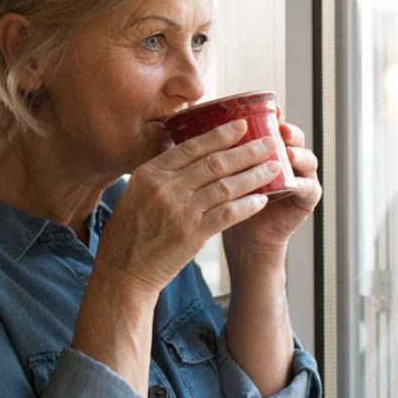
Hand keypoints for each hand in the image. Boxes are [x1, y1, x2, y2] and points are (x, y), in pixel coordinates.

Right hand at [95, 119, 279, 293]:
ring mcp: (179, 210)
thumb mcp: (135, 193)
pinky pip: (227, 214)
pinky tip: (262, 199)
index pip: (192, 147)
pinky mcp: (192, 234)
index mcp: (149, 173)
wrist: (123, 271)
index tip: (242, 126)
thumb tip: (189, 155)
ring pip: (225, 186)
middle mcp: (164, 187)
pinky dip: (247, 205)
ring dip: (254, 176)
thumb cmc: (129, 234)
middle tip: (269, 143)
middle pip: (214, 163)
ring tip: (273, 168)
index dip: (221, 135)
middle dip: (246, 151)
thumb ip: (161, 174)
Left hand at [222, 107, 321, 256]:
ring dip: (298, 154)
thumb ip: (216, 151)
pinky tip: (291, 182)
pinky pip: (308, 187)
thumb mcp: (222, 173)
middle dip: (287, 130)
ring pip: (306, 158)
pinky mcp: (305, 198)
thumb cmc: (229, 201)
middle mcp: (285, 157)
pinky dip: (300, 183)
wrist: (243, 236)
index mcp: (266, 147)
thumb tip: (184, 124)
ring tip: (288, 153)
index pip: (272, 124)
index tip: (266, 109)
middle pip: (292, 137)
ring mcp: (299, 176)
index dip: (270, 115)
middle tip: (280, 127)